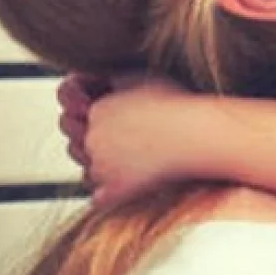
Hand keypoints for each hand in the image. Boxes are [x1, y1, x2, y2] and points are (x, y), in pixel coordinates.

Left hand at [58, 71, 194, 205]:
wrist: (197, 134)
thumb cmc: (177, 105)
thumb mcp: (140, 77)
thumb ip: (112, 81)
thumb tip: (98, 83)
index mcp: (97, 111)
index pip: (78, 118)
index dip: (96, 120)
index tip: (120, 123)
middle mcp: (93, 139)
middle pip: (78, 145)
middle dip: (96, 143)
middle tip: (128, 140)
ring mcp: (102, 167)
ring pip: (90, 171)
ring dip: (103, 166)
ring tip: (135, 158)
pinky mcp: (115, 191)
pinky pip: (98, 197)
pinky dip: (108, 192)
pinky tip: (129, 181)